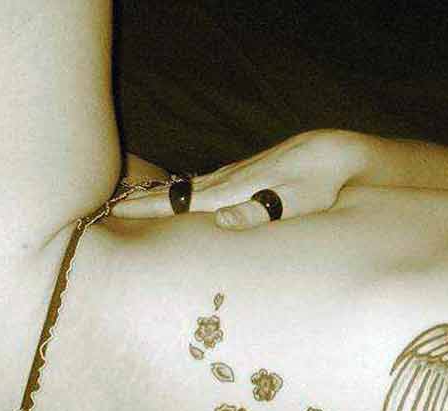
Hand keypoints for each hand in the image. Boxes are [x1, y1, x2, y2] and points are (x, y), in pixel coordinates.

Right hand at [111, 129, 366, 228]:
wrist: (337, 153)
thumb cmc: (319, 184)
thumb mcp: (294, 202)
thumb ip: (258, 212)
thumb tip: (220, 219)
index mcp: (233, 190)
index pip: (181, 202)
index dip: (148, 209)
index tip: (115, 211)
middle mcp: (230, 179)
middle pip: (179, 192)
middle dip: (146, 200)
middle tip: (111, 208)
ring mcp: (240, 173)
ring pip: (192, 185)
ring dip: (165, 194)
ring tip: (140, 203)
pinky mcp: (252, 171)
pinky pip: (208, 182)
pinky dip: (188, 188)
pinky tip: (189, 193)